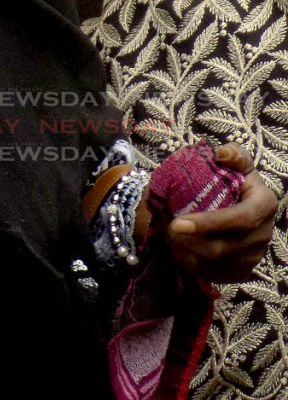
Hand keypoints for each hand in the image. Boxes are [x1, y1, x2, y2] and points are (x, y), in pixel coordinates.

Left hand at [162, 143, 276, 282]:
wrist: (232, 199)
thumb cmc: (229, 176)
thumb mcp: (233, 161)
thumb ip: (233, 154)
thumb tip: (223, 153)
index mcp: (264, 204)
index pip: (240, 219)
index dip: (208, 224)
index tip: (176, 223)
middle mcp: (264, 233)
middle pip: (224, 248)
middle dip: (189, 242)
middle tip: (164, 231)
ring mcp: (254, 255)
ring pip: (216, 264)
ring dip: (186, 253)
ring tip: (167, 237)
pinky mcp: (242, 270)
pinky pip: (214, 274)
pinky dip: (191, 264)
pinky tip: (177, 249)